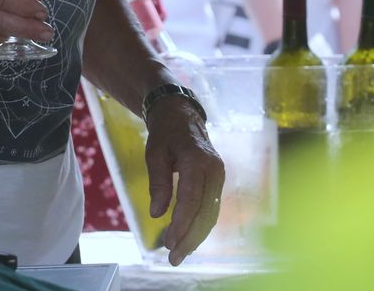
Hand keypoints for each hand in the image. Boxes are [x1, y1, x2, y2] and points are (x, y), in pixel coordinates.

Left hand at [144, 96, 224, 265]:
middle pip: (205, 211)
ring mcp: (219, 176)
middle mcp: (214, 169)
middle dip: (190, 237)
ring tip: (180, 253)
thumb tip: (157, 214)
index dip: (181, 223)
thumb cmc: (165, 134)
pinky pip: (211, 208)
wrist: (182, 116)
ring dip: (196, 235)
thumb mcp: (154, 154)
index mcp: (197, 160)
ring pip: (211, 213)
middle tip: (174, 257)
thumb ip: (158, 183)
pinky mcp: (217, 181)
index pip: (191, 199)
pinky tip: (189, 238)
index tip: (169, 242)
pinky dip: (201, 225)